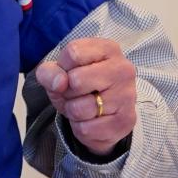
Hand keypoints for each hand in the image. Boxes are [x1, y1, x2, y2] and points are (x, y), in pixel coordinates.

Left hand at [35, 37, 135, 156]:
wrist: (100, 115)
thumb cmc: (78, 85)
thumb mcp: (58, 72)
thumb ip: (49, 72)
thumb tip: (60, 83)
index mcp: (107, 49)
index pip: (73, 52)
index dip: (62, 66)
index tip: (69, 72)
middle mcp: (123, 69)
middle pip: (76, 80)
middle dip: (67, 91)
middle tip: (75, 93)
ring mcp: (127, 96)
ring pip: (80, 108)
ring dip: (73, 111)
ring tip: (82, 106)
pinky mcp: (126, 121)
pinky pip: (86, 129)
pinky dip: (80, 128)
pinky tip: (91, 120)